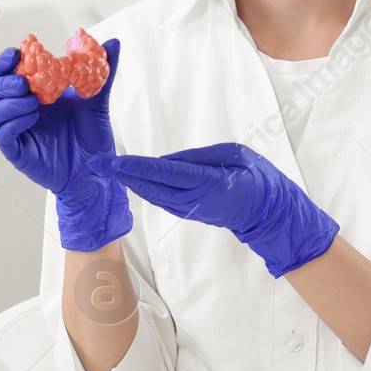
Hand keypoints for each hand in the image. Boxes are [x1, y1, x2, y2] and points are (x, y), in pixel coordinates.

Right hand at [0, 37, 130, 251]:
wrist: (96, 169)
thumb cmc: (91, 135)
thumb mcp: (98, 100)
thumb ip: (103, 72)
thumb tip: (113, 43)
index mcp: (31, 92)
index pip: (6, 72)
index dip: (6, 61)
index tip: (17, 53)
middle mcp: (18, 110)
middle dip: (0, 82)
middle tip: (23, 82)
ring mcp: (16, 131)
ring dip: (7, 103)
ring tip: (33, 101)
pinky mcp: (17, 152)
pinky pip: (3, 136)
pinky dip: (13, 124)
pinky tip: (32, 118)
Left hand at [99, 142, 338, 276]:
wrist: (271, 215)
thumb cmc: (259, 180)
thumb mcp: (238, 156)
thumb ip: (203, 156)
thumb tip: (171, 160)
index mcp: (210, 183)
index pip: (167, 173)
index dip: (140, 168)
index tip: (117, 163)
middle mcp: (195, 200)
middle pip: (153, 187)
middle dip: (125, 176)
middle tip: (99, 164)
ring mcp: (191, 209)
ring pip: (154, 195)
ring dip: (131, 182)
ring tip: (110, 169)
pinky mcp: (190, 212)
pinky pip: (163, 199)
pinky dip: (145, 189)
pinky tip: (132, 180)